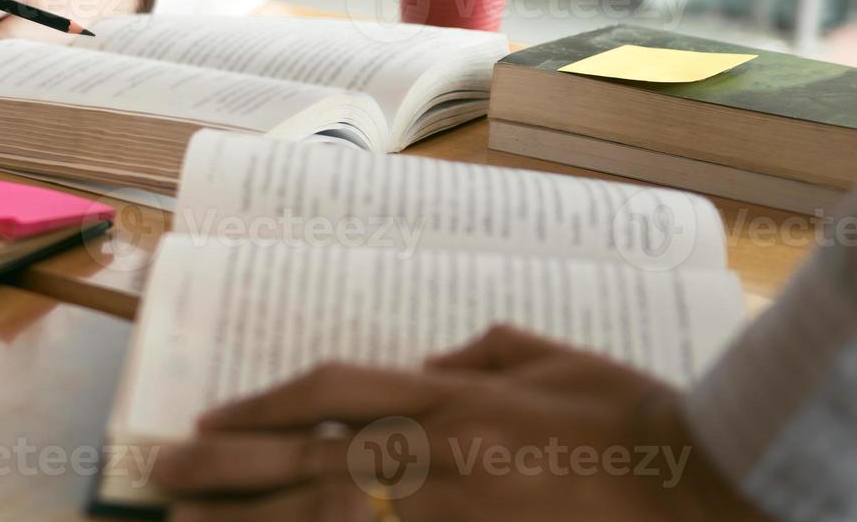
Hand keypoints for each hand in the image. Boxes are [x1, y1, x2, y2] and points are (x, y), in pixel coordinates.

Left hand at [152, 326, 766, 521]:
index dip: (264, 403)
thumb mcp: (554, 359)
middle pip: (301, 457)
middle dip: (224, 466)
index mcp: (446, 397)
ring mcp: (439, 511)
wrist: (694, 486)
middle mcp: (428, 452)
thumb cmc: (630, 419)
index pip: (329, 391)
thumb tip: (436, 358)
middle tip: (162, 473)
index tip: (214, 416)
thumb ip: (486, 351)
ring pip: (318, 516)